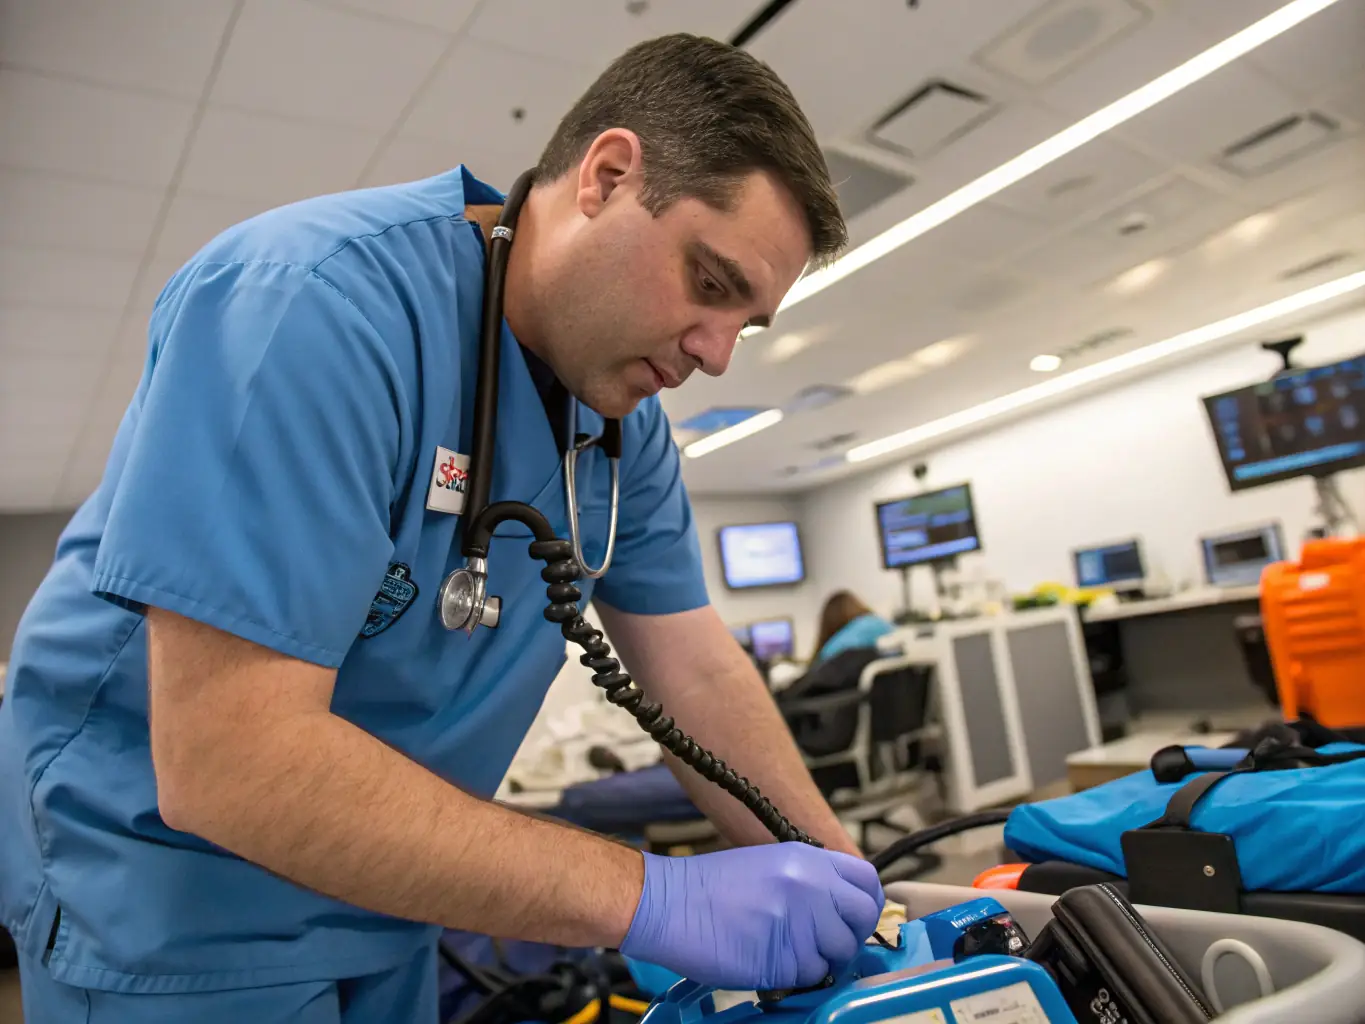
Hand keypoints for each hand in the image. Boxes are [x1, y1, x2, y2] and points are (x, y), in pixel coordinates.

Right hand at [619, 843, 884, 990]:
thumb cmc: (712, 887)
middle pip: (861, 919)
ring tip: (785, 948)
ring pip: (838, 954)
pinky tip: (770, 959)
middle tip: (826, 940)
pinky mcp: (782, 960)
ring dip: (818, 959)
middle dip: (850, 935)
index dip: (866, 902)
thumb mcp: (771, 863)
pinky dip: (795, 976)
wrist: (670, 905)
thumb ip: (812, 879)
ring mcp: (797, 924)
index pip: (867, 881)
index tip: (854, 916)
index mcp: (807, 860)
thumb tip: (843, 905)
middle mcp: (809, 888)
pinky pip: (810, 977)